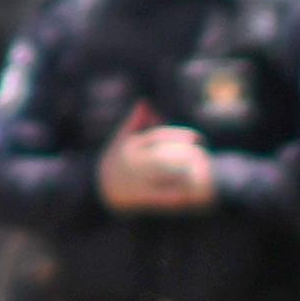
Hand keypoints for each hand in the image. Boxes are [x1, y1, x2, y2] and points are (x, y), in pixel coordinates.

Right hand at [94, 117, 217, 212]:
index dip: (178, 136)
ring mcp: (135, 181)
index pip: (157, 138)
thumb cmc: (113, 162)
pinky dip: (176, 197)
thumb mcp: (120, 140)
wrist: (96, 191)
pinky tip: (191, 196)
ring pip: (163, 178)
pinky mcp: (139, 199)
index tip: (196, 138)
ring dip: (184, 177)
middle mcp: (132, 164)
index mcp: (129, 147)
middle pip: (163, 157)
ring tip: (204, 174)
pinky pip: (161, 197)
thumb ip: (134, 121)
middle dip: (185, 156)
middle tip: (204, 155)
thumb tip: (145, 101)